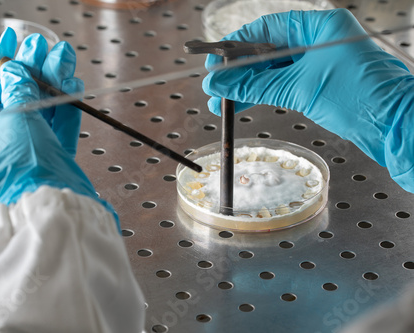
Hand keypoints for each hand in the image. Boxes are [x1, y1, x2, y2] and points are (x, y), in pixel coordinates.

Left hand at [0, 28, 117, 219]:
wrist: (53, 203)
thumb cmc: (23, 169)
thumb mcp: (14, 119)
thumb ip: (17, 89)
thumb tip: (17, 70)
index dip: (0, 62)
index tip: (13, 40)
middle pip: (16, 97)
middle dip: (32, 69)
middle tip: (44, 46)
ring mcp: (27, 153)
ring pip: (40, 109)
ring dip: (52, 82)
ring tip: (65, 59)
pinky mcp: (51, 158)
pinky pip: (57, 126)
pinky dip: (65, 106)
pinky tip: (72, 85)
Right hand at [203, 9, 413, 191]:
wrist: (395, 126)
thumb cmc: (362, 97)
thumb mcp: (301, 88)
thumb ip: (256, 86)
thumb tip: (220, 83)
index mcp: (318, 26)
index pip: (266, 29)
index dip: (236, 45)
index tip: (215, 61)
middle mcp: (316, 41)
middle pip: (265, 51)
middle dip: (237, 70)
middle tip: (214, 85)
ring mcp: (317, 64)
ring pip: (271, 71)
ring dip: (246, 86)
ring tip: (221, 100)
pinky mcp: (317, 85)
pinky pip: (281, 86)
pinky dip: (261, 95)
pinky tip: (242, 102)